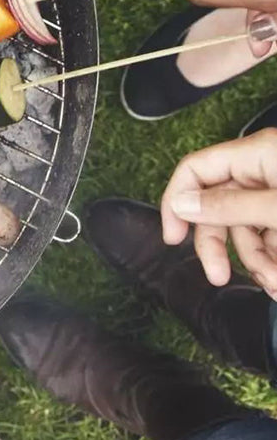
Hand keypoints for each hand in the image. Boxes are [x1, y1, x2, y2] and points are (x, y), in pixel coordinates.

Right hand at [161, 129, 276, 294]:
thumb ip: (228, 206)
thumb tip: (181, 205)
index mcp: (256, 155)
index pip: (195, 169)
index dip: (177, 201)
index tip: (173, 237)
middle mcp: (263, 171)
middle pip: (218, 206)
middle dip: (219, 245)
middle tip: (219, 277)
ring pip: (247, 230)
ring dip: (256, 262)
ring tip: (275, 283)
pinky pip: (270, 238)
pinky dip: (273, 262)